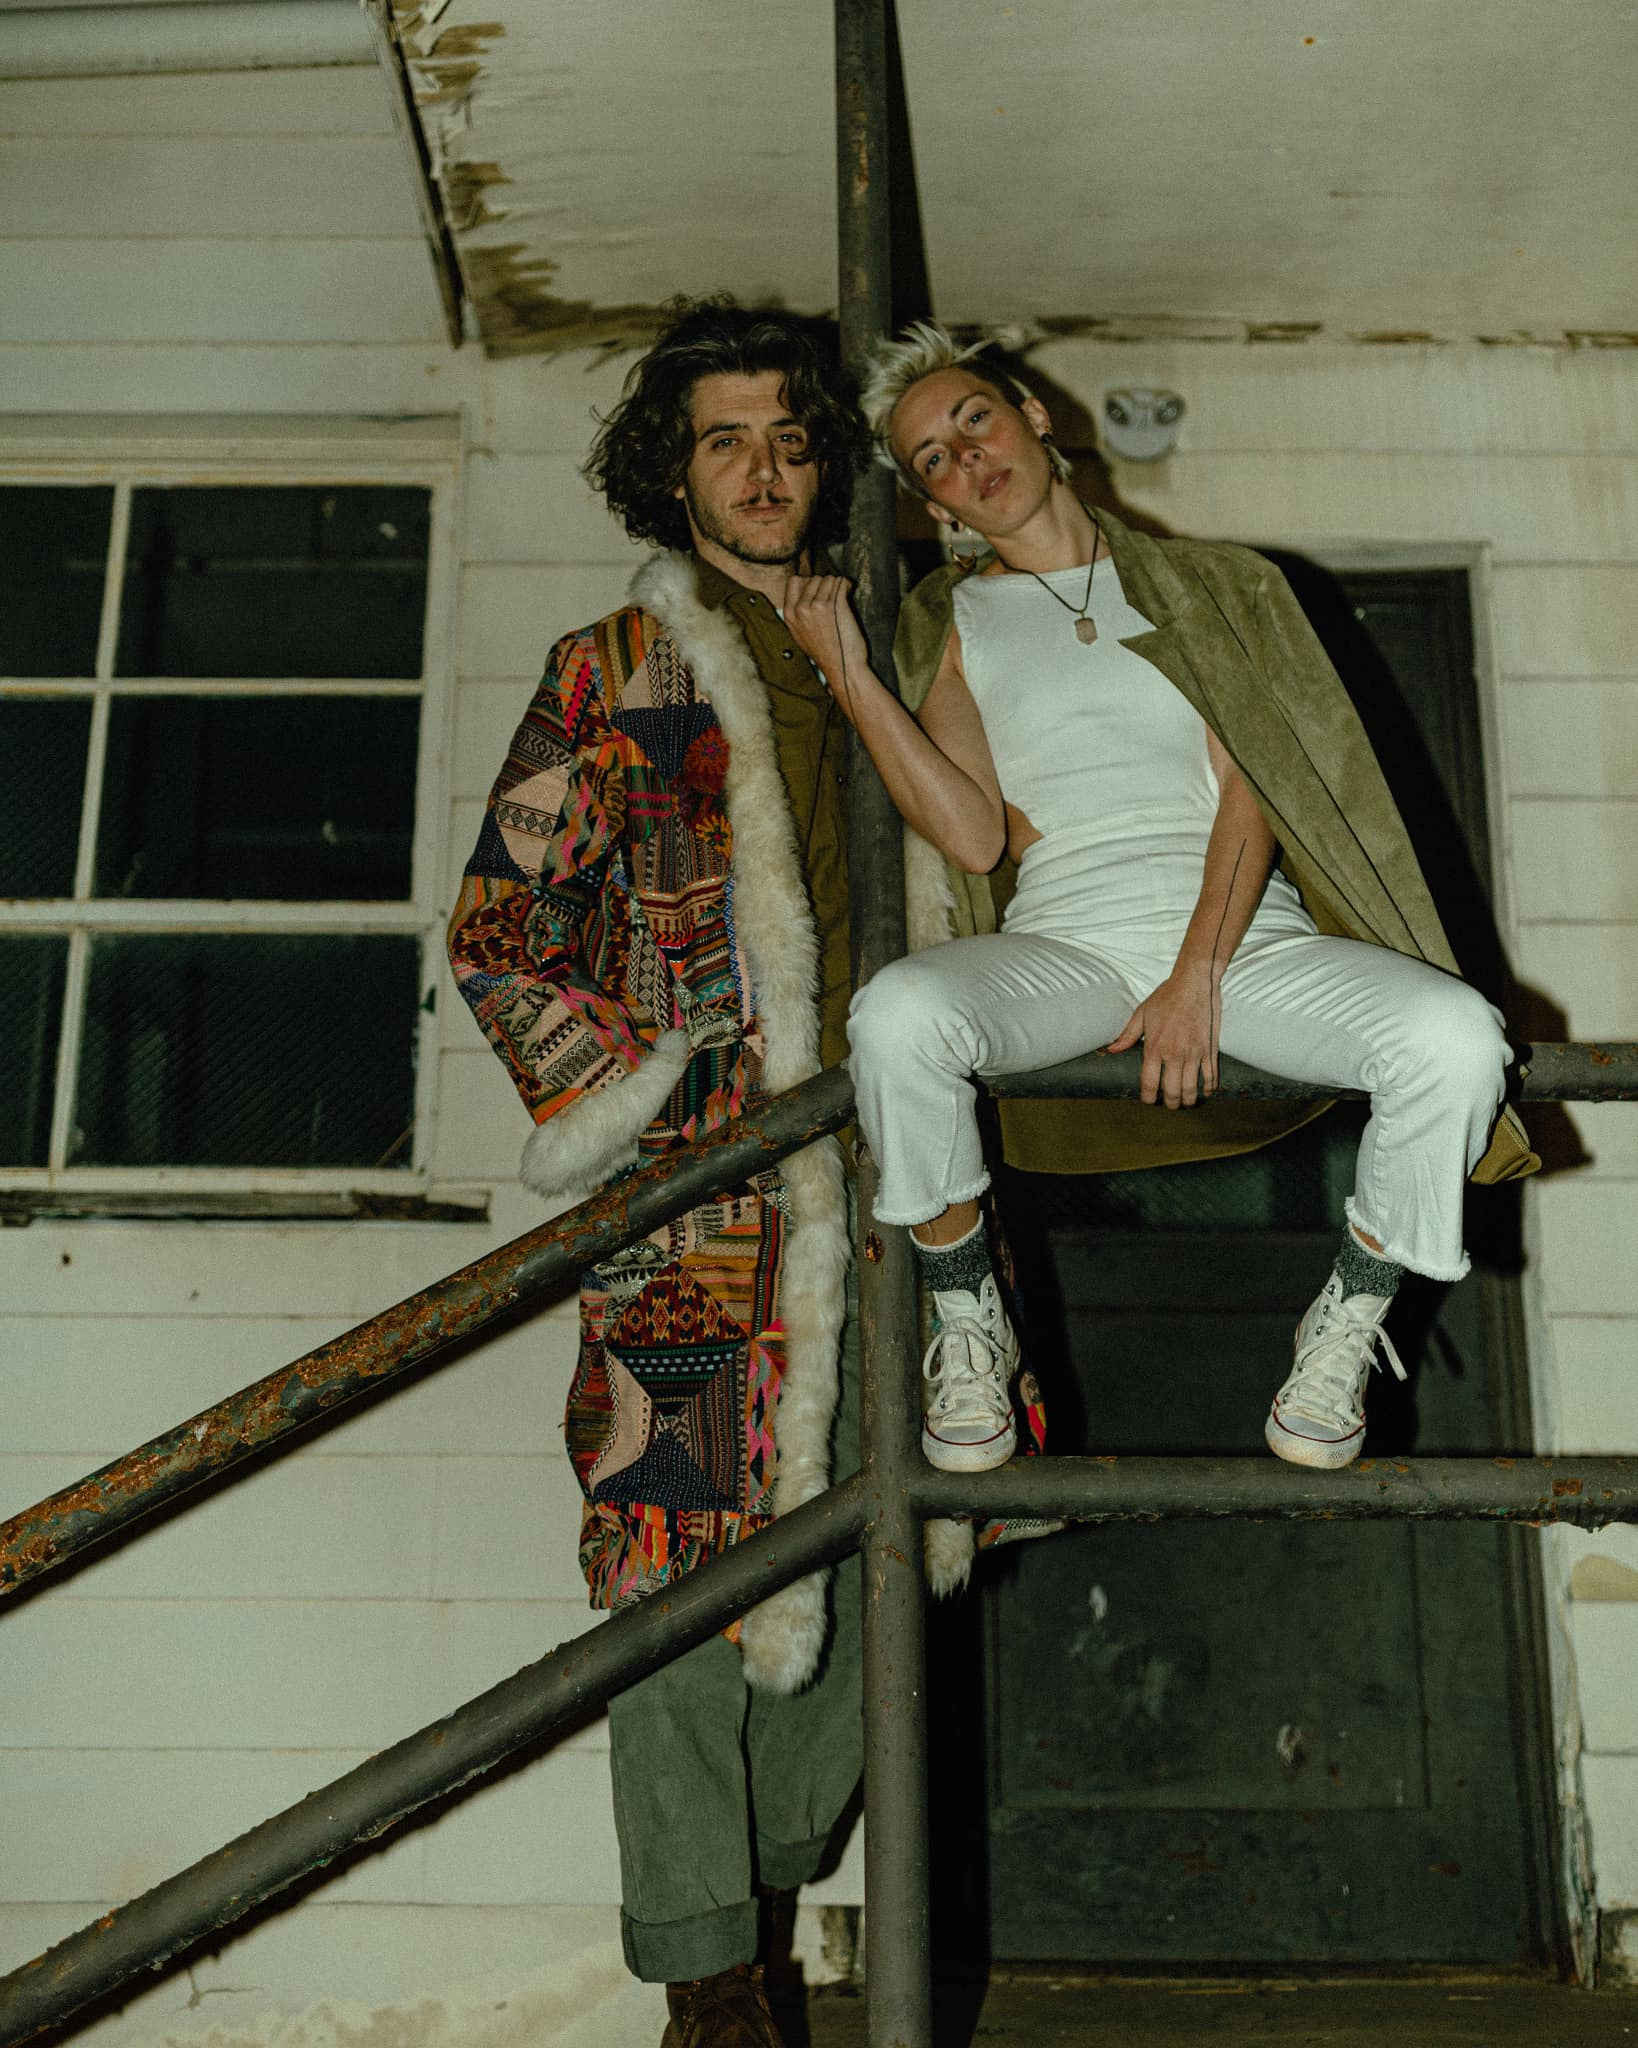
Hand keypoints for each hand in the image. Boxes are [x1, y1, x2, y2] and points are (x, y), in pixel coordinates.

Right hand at [782, 573, 871, 717]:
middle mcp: (801, 608)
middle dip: (825, 585)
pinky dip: (847, 585)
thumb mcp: (800, 634)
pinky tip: (849, 593)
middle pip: (813, 578)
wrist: (842, 667)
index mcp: (790, 615)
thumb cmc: (825, 653)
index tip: (818, 590)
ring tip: (841, 600)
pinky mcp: (835, 605)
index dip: (808, 582)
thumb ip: (798, 613)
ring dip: (837, 586)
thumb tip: (806, 591)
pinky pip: (842, 582)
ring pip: (829, 578)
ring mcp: (817, 606)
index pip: (794, 581)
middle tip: (833, 599)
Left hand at [1105, 969, 1219, 1108]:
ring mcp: (1194, 1052)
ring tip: (1187, 1102)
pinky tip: (1206, 1092)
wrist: (1194, 983)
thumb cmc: (1166, 996)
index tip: (1149, 1101)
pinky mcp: (1210, 1048)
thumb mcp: (1142, 1013)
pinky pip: (1211, 1075)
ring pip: (1192, 1088)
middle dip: (1171, 1104)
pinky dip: (1209, 1087)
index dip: (1148, 1098)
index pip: (1149, 1083)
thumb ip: (1127, 1035)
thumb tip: (1111, 1049)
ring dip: (1189, 1100)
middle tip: (1170, 1105)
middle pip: (1172, 1091)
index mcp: (1154, 1047)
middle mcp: (1174, 1053)